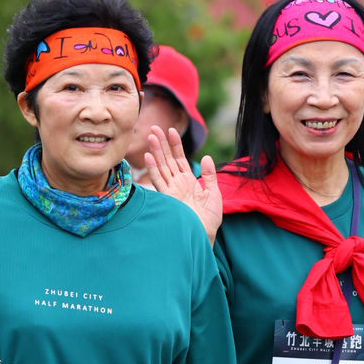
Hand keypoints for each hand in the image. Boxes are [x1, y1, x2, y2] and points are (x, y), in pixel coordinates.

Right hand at [144, 126, 221, 243]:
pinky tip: (148, 157)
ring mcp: (171, 190)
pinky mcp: (167, 198)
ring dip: (155, 151)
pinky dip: (153, 169)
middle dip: (161, 143)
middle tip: (154, 128)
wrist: (204, 235)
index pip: (179, 159)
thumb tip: (207, 157)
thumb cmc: (209, 219)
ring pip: (161, 167)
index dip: (175, 145)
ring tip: (150, 137)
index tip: (171, 130)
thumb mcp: (214, 193)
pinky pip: (159, 181)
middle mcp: (177, 184)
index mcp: (188, 181)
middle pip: (167, 160)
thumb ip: (209, 176)